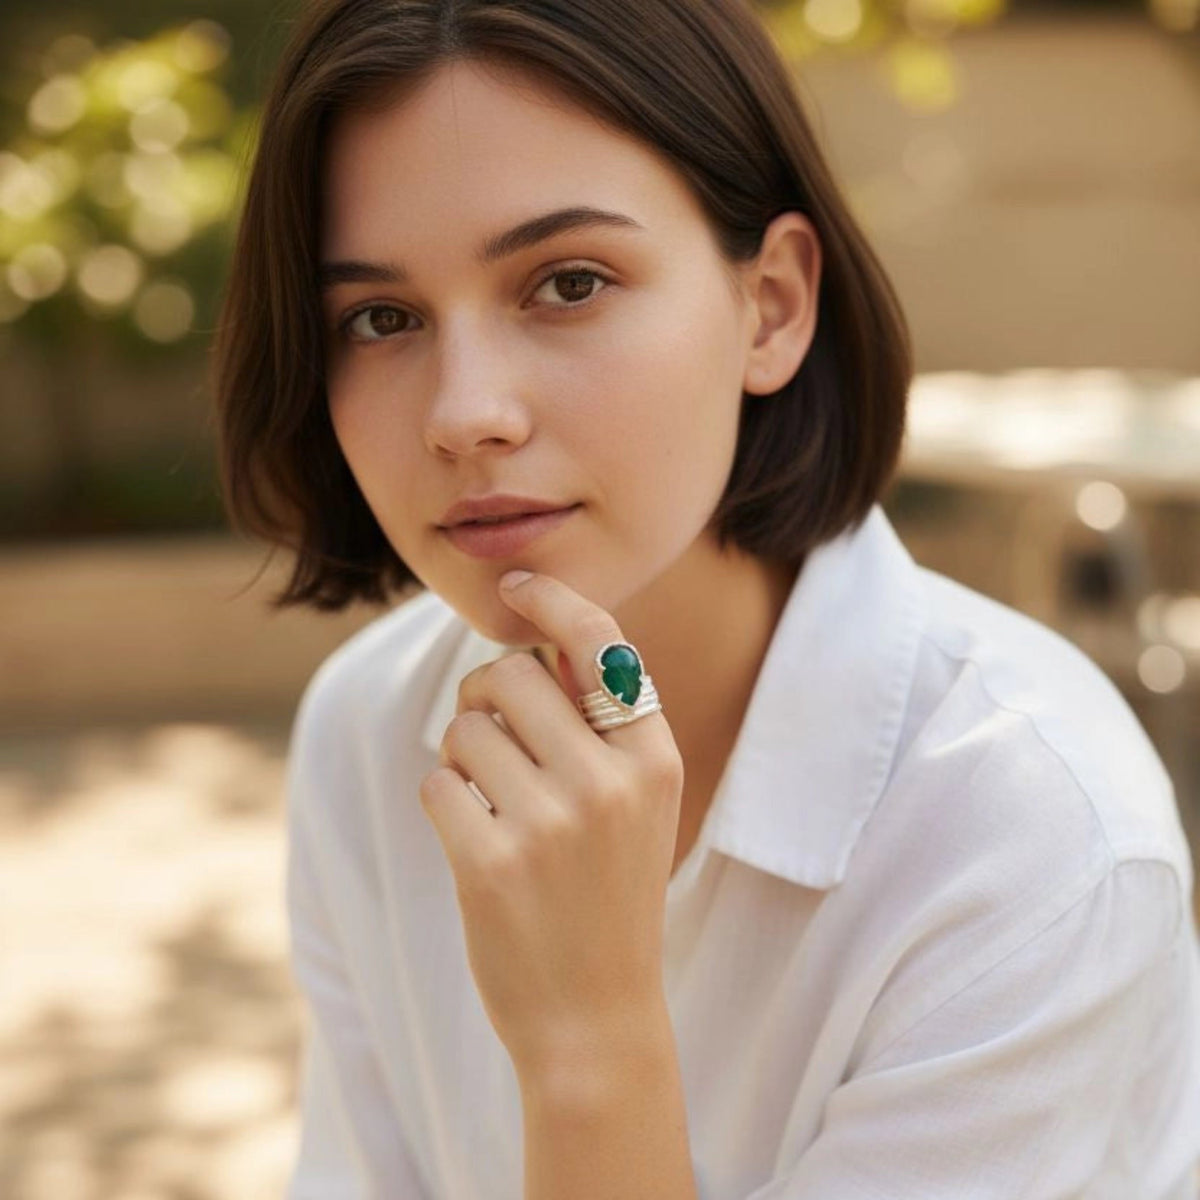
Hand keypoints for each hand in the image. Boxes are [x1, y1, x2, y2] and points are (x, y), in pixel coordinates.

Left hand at [418, 570, 683, 1080]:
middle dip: (485, 693)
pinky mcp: (489, 864)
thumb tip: (535, 646)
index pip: (601, 641)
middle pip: (511, 675)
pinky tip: (474, 842)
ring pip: (465, 727)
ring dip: (462, 755)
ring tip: (490, 801)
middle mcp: (610, 781)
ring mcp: (550, 823)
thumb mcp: (640, 807)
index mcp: (654, 759)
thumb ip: (603, 728)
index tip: (517, 584)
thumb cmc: (610, 897)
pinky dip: (444, 801)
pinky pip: (437, 782)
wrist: (595, 1018)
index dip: (553, 599)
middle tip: (489, 731)